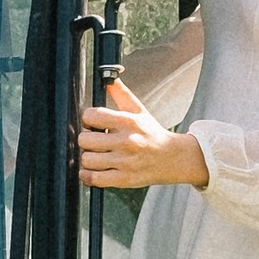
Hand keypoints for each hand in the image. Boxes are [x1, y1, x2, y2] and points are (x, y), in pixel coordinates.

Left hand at [76, 75, 206, 190]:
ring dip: (87, 158)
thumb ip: (121, 94)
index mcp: (128, 121)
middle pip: (85, 140)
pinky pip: (95, 179)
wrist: (173, 158)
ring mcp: (125, 162)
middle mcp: (126, 141)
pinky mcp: (124, 179)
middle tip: (93, 141)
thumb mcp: (139, 110)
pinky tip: (91, 170)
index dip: (87, 119)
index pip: (92, 116)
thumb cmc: (152, 133)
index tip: (91, 123)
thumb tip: (109, 78)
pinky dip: (87, 175)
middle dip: (86, 140)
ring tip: (95, 155)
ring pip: (87, 160)